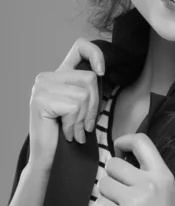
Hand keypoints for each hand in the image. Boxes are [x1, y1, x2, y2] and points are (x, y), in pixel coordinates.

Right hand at [28, 37, 104, 173]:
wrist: (49, 158)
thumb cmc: (68, 133)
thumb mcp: (83, 106)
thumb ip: (89, 88)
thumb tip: (103, 73)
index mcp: (59, 74)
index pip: (80, 46)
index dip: (96, 53)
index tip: (102, 72)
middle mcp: (47, 76)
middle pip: (90, 78)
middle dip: (93, 106)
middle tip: (84, 125)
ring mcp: (41, 87)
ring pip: (83, 95)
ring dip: (83, 119)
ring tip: (74, 131)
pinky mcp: (40, 100)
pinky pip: (73, 107)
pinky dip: (74, 124)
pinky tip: (66, 132)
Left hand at [95, 133, 174, 205]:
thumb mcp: (165, 193)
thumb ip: (147, 174)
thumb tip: (119, 158)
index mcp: (163, 175)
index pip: (141, 141)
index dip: (124, 141)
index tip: (119, 150)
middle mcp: (149, 184)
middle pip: (113, 164)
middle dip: (111, 176)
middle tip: (120, 192)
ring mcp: (133, 201)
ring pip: (103, 183)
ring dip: (107, 195)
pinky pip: (100, 203)